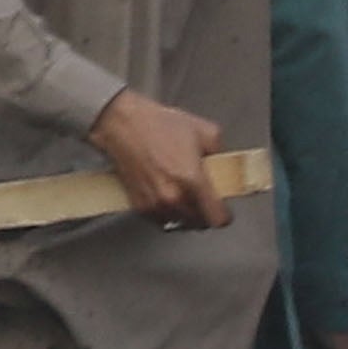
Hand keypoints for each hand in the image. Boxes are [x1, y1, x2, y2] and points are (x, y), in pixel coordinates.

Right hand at [87, 90, 231, 228]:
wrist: (123, 125)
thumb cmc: (158, 125)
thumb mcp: (205, 131)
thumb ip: (220, 153)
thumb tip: (224, 164)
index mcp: (193, 180)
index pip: (216, 218)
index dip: (224, 216)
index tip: (224, 211)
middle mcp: (173, 196)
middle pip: (199, 223)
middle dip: (205, 213)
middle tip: (205, 199)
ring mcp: (154, 203)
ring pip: (179, 223)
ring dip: (186, 214)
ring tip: (187, 197)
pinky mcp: (139, 205)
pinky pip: (161, 220)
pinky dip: (168, 213)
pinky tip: (170, 197)